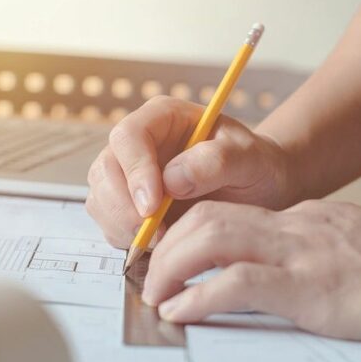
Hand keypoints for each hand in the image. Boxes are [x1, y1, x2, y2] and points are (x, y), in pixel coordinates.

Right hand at [85, 96, 295, 247]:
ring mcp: (128, 175)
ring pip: (101, 200)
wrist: (259, 190)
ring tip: (163, 240)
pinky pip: (109, 223)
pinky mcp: (127, 205)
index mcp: (162, 118)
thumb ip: (216, 162)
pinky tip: (158, 243)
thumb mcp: (250, 158)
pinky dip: (126, 239)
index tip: (153, 206)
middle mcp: (137, 144)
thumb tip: (172, 181)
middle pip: (104, 170)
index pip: (129, 137)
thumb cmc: (255, 166)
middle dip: (124, 208)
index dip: (135, 172)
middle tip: (156, 234)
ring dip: (122, 227)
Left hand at [141, 200, 360, 343]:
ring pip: (209, 239)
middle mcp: (293, 228)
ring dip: (169, 267)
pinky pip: (236, 283)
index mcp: (303, 219)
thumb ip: (318, 250)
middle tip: (149, 277)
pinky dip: (197, 297)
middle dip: (164, 246)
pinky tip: (180, 313)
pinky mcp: (310, 289)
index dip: (186, 236)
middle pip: (205, 218)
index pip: (227, 214)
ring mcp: (300, 254)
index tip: (169, 260)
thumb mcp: (354, 245)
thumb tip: (288, 271)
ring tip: (154, 296)